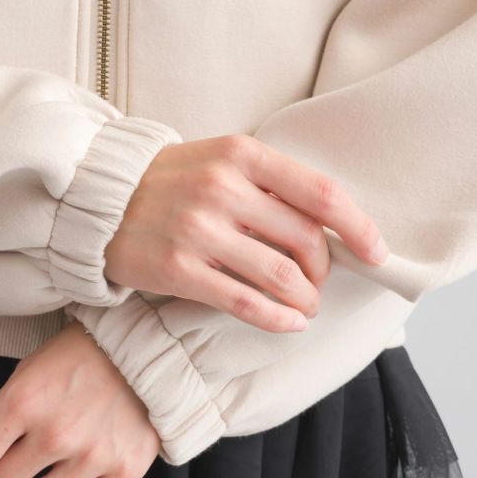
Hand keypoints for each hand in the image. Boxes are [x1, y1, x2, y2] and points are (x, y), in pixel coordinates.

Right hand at [103, 133, 388, 332]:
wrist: (99, 199)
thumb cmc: (171, 180)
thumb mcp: (220, 159)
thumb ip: (270, 182)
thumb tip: (332, 223)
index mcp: (240, 154)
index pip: (321, 193)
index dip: (359, 226)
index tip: (377, 251)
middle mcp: (221, 188)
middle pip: (307, 240)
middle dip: (325, 270)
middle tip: (318, 282)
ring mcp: (198, 230)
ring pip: (282, 276)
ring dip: (306, 299)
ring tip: (305, 306)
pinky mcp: (178, 268)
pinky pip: (245, 302)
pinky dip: (278, 319)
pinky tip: (289, 323)